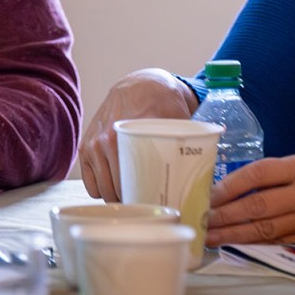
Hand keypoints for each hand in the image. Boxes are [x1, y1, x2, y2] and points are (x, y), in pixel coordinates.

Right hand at [77, 68, 198, 201]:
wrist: (140, 85)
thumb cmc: (162, 103)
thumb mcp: (178, 119)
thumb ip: (191, 144)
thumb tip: (209, 174)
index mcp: (122, 138)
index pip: (129, 184)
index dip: (143, 202)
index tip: (156, 209)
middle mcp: (103, 143)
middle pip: (115, 191)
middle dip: (131, 204)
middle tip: (149, 208)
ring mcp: (92, 146)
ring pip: (101, 190)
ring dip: (115, 199)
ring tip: (134, 201)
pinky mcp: (85, 148)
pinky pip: (90, 182)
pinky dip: (101, 191)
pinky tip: (117, 191)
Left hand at [205, 156, 294, 245]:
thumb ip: (285, 173)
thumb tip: (246, 183)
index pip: (258, 174)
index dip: (230, 186)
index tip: (211, 194)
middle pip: (256, 205)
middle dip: (225, 215)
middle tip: (203, 220)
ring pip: (265, 228)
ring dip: (235, 234)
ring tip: (212, 236)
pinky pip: (281, 239)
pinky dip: (258, 242)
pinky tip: (239, 244)